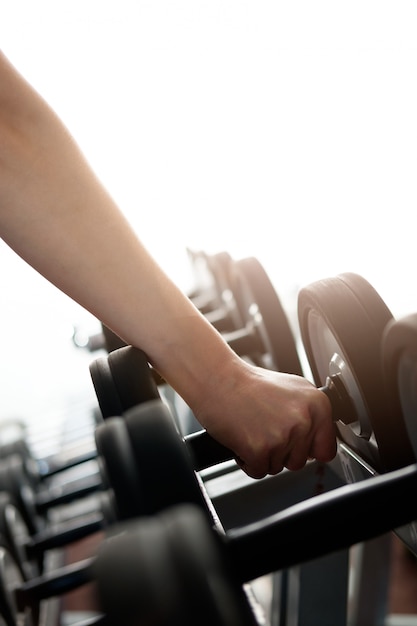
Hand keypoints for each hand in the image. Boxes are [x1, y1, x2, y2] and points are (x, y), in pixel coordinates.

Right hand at [194, 361, 335, 479]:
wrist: (218, 380)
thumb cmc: (248, 384)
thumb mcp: (292, 389)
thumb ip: (311, 414)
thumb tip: (321, 441)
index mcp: (317, 404)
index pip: (327, 449)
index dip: (307, 449)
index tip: (295, 442)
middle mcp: (304, 420)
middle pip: (300, 462)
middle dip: (281, 452)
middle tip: (264, 427)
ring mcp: (282, 436)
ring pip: (278, 467)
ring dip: (263, 455)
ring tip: (252, 428)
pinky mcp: (260, 450)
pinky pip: (259, 471)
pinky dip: (247, 461)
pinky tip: (242, 438)